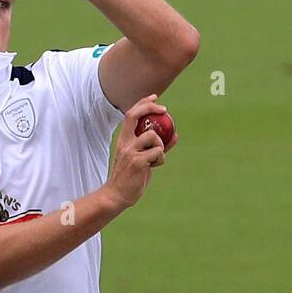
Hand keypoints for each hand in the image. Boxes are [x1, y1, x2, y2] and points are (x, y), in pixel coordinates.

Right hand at [105, 95, 170, 209]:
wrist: (117, 195)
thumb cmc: (130, 178)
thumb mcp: (141, 159)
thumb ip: (156, 147)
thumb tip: (175, 136)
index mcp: (123, 140)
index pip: (130, 115)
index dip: (143, 103)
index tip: (155, 97)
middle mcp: (125, 143)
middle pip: (136, 116)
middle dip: (151, 108)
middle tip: (165, 110)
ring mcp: (131, 152)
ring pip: (153, 137)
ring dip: (161, 145)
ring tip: (157, 158)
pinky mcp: (138, 162)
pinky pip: (158, 153)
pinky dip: (161, 159)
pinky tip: (155, 166)